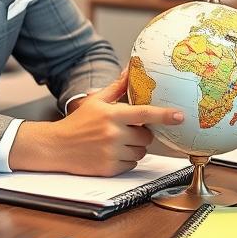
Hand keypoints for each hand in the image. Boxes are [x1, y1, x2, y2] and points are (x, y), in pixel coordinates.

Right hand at [10, 71, 183, 175]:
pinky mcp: (110, 168)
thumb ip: (117, 87)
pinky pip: (131, 164)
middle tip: (125, 130)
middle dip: (141, 133)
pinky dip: (125, 160)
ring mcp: (112, 152)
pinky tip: (110, 153)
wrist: (57, 146)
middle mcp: (114, 134)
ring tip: (114, 142)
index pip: (145, 114)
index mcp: (113, 115)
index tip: (180, 116)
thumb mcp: (97, 101)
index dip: (165, 115)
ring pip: (140, 152)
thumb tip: (130, 69)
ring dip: (134, 148)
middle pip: (146, 136)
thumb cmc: (78, 122)